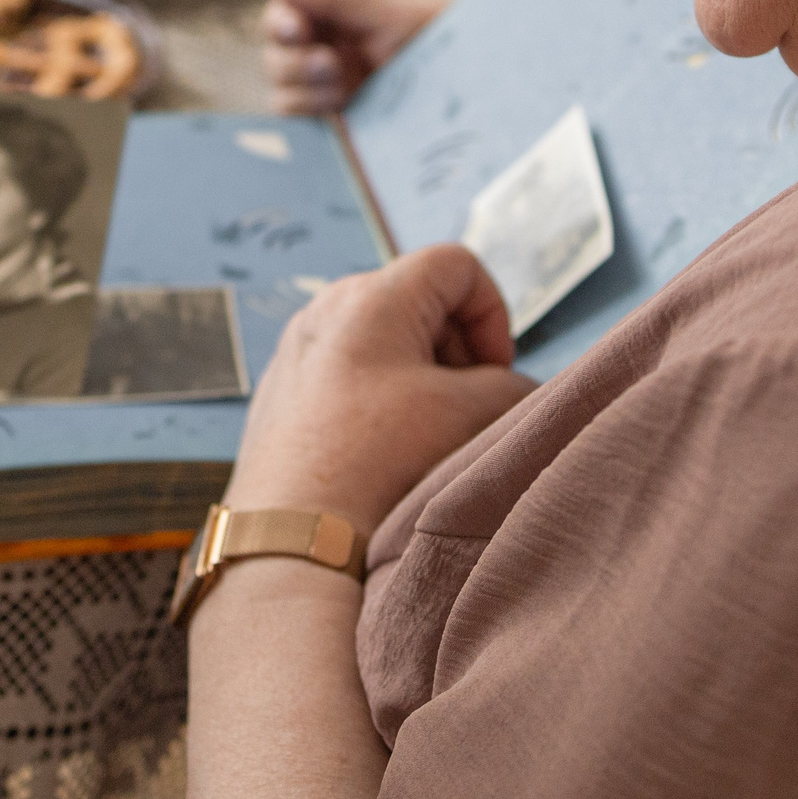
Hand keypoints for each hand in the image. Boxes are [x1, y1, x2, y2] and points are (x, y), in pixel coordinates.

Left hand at [223, 245, 534, 537]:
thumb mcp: (467, 414)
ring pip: (385, 339)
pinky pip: (348, 372)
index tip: (492, 372)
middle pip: (420, 299)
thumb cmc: (378, 462)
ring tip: (425, 434)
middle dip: (457, 348)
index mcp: (372, 296)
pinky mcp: (283, 390)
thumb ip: (510, 385)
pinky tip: (382, 451)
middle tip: (464, 405)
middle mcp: (326, 309)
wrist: (294, 533)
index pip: (456, 265)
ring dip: (421, 377)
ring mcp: (297, 349)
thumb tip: (514, 388)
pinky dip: (379, 399)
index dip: (491, 312)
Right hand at [260, 0, 446, 114]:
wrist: (471, 83)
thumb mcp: (388, 13)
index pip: (281, 18)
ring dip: (304, 88)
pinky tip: (341, 105)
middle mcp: (322, 54)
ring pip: (280, 90)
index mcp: (331, 20)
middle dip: (295, 61)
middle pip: (274, 57)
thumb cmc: (436, 37)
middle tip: (333, 64)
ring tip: (345, 88)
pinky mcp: (334, 121)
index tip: (300, 30)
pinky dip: (309, 113)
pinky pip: (298, 121)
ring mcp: (326, 91)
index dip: (281, 23)